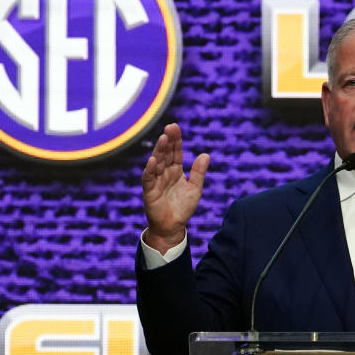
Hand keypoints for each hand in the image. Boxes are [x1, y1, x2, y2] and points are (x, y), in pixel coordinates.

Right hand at [141, 123, 209, 253]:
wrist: (173, 226)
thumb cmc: (183, 207)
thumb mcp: (195, 189)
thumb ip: (199, 172)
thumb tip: (206, 154)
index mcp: (175, 170)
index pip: (176, 152)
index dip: (176, 140)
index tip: (175, 127)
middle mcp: (164, 172)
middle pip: (166, 154)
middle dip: (168, 141)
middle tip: (170, 128)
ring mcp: (156, 181)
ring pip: (157, 163)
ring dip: (159, 151)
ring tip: (163, 139)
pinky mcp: (149, 191)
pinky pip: (149, 178)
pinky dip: (150, 169)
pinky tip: (153, 160)